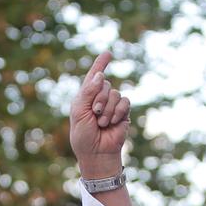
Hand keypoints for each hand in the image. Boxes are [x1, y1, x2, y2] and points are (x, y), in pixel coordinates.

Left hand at [69, 51, 130, 178]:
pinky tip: (113, 123)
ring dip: (108, 109)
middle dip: (99, 99)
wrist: (96, 153)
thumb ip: (88, 92)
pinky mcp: (123, 113)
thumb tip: (100, 75)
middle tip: (95, 114)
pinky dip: (118, 112)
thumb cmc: (84, 135)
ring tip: (102, 123)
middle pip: (105, 84)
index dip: (100, 63)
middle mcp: (100, 98)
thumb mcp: (79, 112)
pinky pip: (125, 102)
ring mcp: (112, 105)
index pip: (94, 76)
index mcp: (86, 96)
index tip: (107, 53)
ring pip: (116, 94)